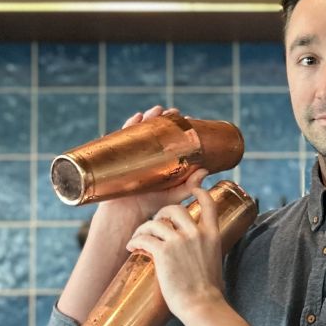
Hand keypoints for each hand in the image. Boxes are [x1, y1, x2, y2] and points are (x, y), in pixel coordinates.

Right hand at [86, 105, 208, 250]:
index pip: (173, 136)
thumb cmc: (153, 205)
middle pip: (157, 128)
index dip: (180, 125)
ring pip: (141, 129)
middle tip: (173, 112)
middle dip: (164, 117)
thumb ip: (190, 185)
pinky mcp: (119, 155)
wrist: (127, 214)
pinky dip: (129, 125)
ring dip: (149, 116)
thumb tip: (206, 170)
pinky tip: (136, 117)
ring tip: (157, 110)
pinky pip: (122, 136)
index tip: (189, 119)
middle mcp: (148, 153)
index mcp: (163, 158)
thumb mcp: (175, 195)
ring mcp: (133, 153)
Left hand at [125, 185, 223, 321]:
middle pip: (175, 209)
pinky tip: (131, 247)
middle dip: (161, 213)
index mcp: (212, 235)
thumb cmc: (208, 292)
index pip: (208, 203)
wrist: (202, 306)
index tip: (193, 189)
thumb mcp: (215, 261)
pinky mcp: (163, 253)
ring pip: (156, 222)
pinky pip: (144, 239)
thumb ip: (207, 250)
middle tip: (154, 223)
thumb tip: (201, 252)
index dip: (199, 192)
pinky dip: (135, 241)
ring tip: (138, 238)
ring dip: (143, 228)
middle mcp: (196, 234)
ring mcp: (180, 242)